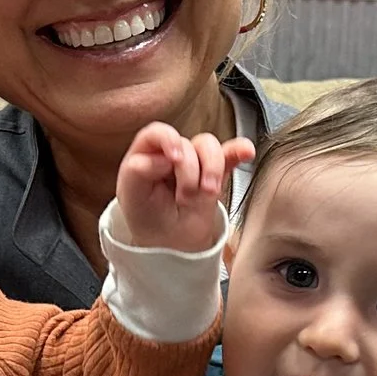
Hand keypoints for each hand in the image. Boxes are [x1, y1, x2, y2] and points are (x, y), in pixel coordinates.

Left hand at [113, 121, 252, 255]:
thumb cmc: (147, 216)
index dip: (168, 140)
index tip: (173, 159)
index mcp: (148, 153)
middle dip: (189, 172)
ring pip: (210, 147)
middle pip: (188, 144)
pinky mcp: (216, 173)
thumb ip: (137, 171)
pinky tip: (245, 152)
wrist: (170, 243)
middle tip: (183, 197)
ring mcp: (196, 162)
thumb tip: (160, 159)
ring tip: (207, 192)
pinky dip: (239, 151)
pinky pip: (231, 155)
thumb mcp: (131, 196)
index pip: (158, 133)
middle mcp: (173, 153)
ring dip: (212, 169)